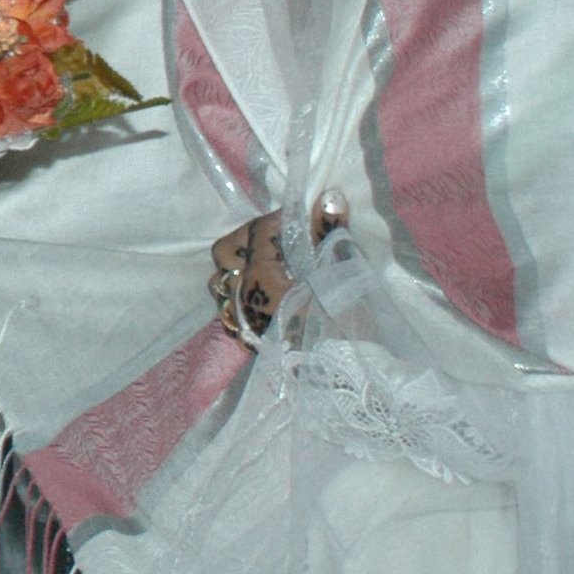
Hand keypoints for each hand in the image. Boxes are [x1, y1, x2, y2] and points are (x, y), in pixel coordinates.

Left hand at [209, 191, 348, 337]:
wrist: (350, 377)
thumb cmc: (349, 325)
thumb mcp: (344, 274)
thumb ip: (331, 234)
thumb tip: (328, 196)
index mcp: (261, 281)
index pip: (258, 233)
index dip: (280, 219)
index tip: (303, 217)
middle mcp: (244, 301)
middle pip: (225, 255)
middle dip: (250, 238)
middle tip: (280, 236)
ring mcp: (244, 322)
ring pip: (223, 282)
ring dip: (242, 267)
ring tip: (272, 262)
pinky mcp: (252, 340)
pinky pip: (231, 307)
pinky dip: (243, 292)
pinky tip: (268, 290)